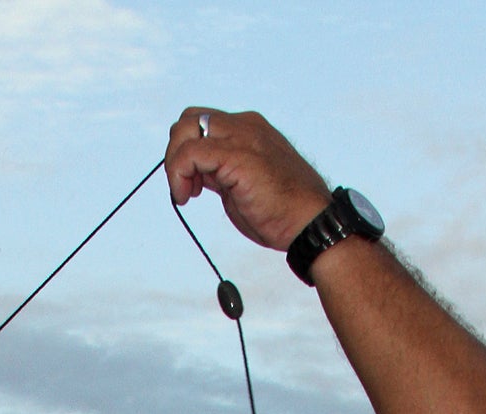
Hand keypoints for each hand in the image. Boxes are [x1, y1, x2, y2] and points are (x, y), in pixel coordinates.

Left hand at [165, 108, 329, 253]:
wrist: (310, 223)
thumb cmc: (282, 212)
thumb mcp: (242, 186)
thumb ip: (220, 173)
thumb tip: (198, 175)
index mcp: (248, 129)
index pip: (203, 123)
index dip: (188, 152)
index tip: (195, 185)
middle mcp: (244, 126)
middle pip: (189, 119)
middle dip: (176, 153)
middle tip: (185, 187)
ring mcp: (242, 137)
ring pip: (185, 128)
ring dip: (174, 163)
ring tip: (186, 193)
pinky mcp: (237, 155)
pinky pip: (192, 152)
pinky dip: (180, 173)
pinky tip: (188, 196)